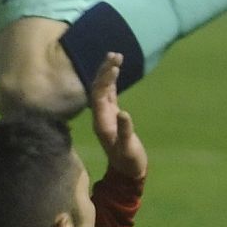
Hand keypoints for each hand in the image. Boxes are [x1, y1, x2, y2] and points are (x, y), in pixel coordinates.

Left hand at [88, 52, 146, 180]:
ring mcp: (105, 115)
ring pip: (103, 89)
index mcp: (101, 122)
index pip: (98, 95)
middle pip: (98, 88)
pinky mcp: (112, 115)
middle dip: (105, 71)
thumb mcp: (128, 148)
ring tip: (115, 56)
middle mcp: (100, 116)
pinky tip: (116, 71)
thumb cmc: (128, 161)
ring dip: (107, 73)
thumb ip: (125, 132)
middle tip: (114, 55)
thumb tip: (124, 114)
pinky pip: (109, 94)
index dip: (104, 80)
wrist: (126, 171)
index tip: (114, 67)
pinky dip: (112, 81)